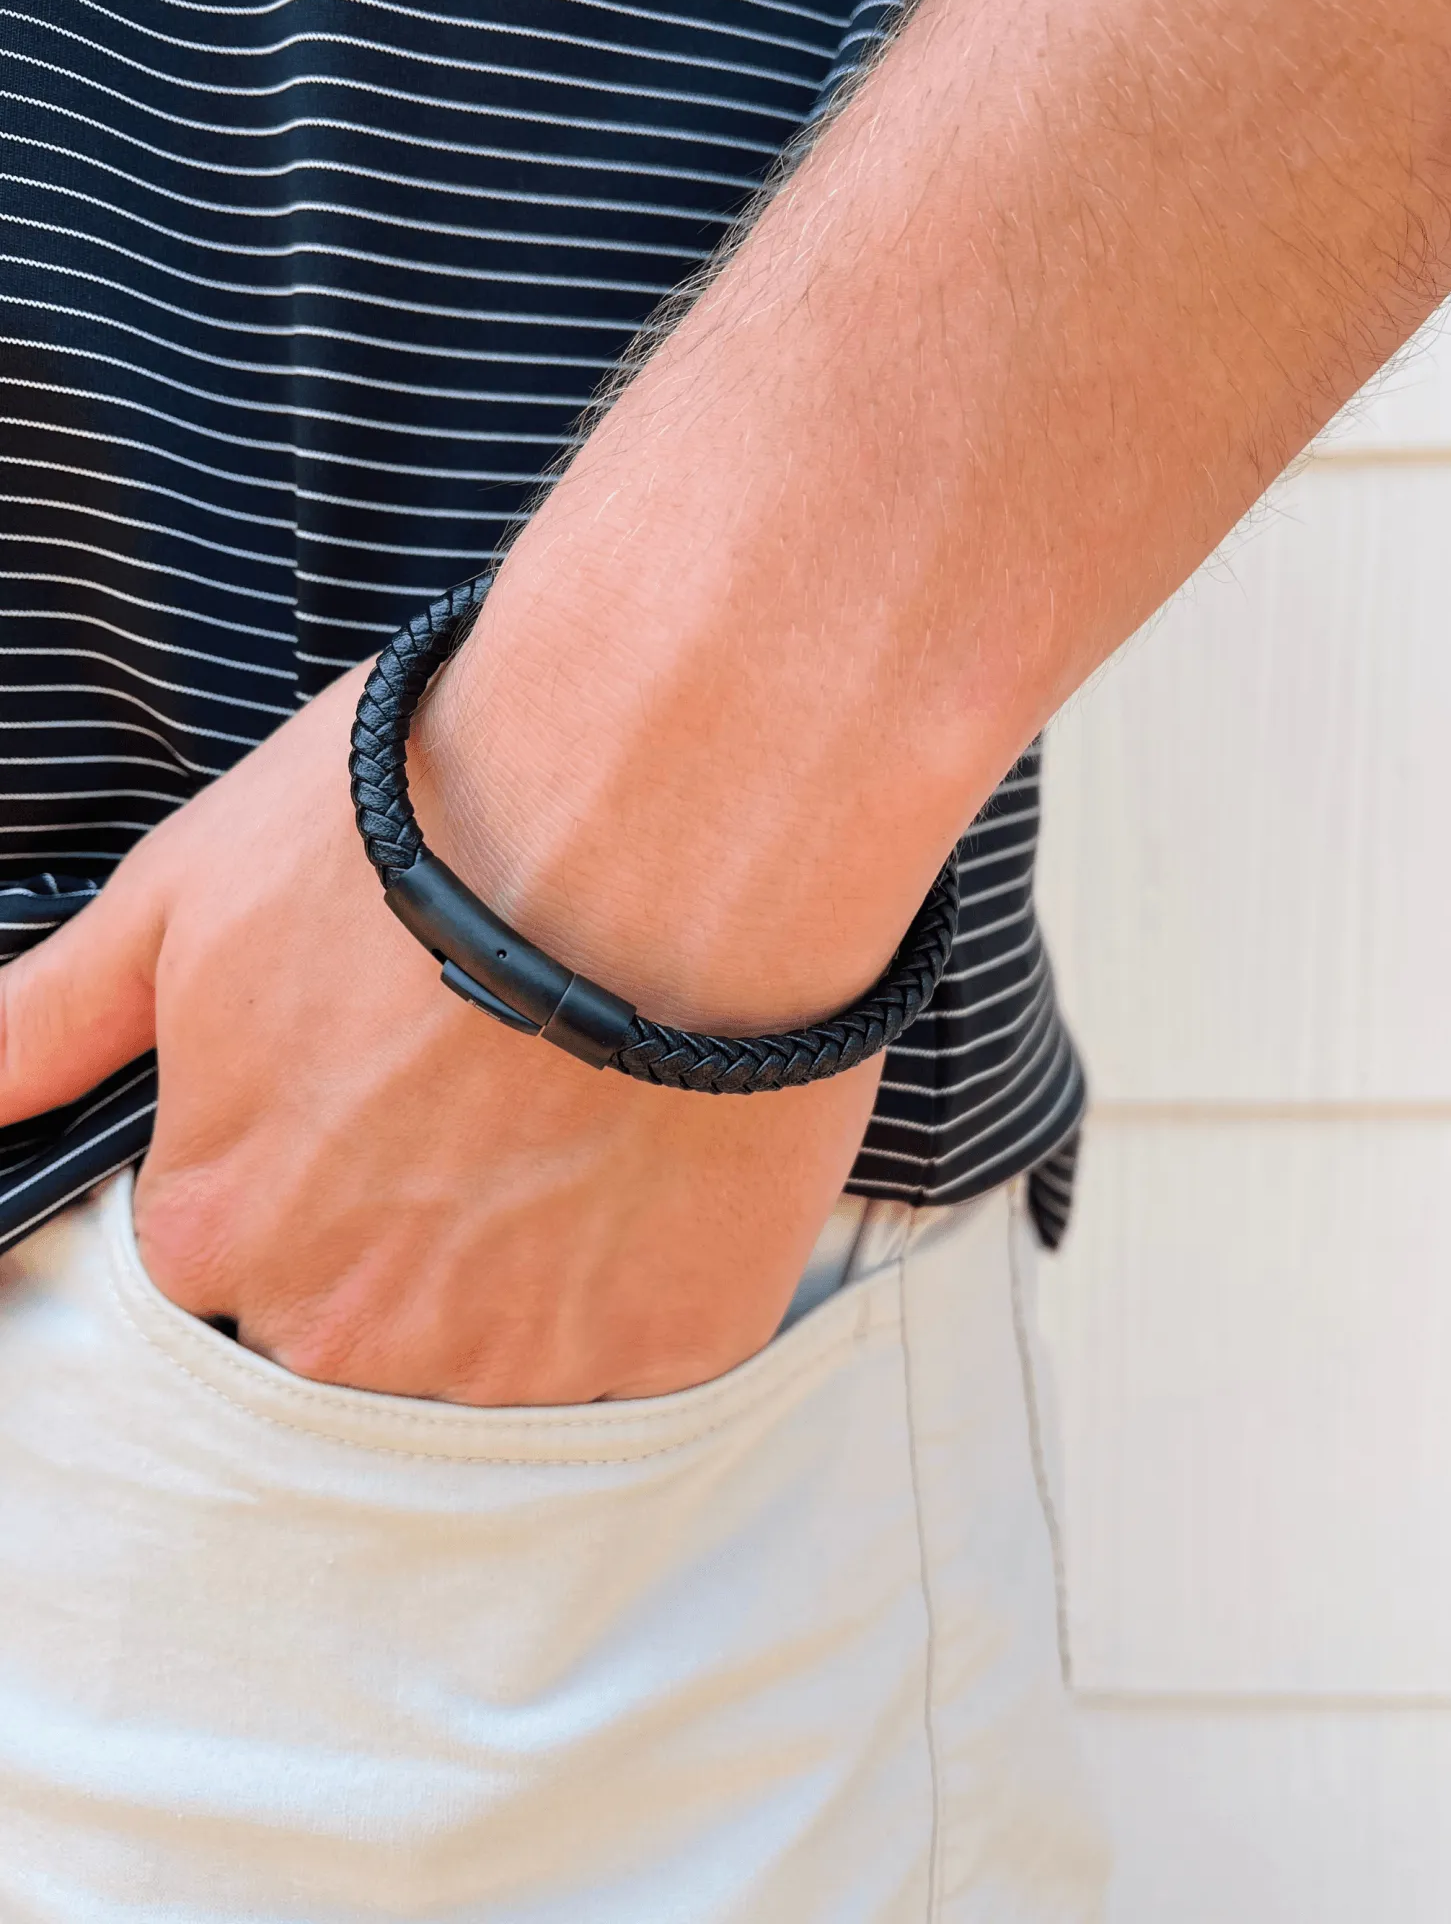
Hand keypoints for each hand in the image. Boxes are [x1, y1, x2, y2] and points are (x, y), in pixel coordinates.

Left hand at [0, 669, 881, 1404]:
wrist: (664, 816)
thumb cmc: (429, 831)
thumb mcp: (191, 892)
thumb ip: (53, 1022)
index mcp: (222, 1230)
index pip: (225, 1259)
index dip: (303, 1161)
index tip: (373, 1089)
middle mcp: (351, 1328)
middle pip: (355, 1321)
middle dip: (404, 1229)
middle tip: (485, 1090)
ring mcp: (519, 1356)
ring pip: (497, 1351)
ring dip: (528, 1259)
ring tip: (578, 1105)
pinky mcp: (667, 1348)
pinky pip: (637, 1349)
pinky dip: (645, 1271)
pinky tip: (658, 1150)